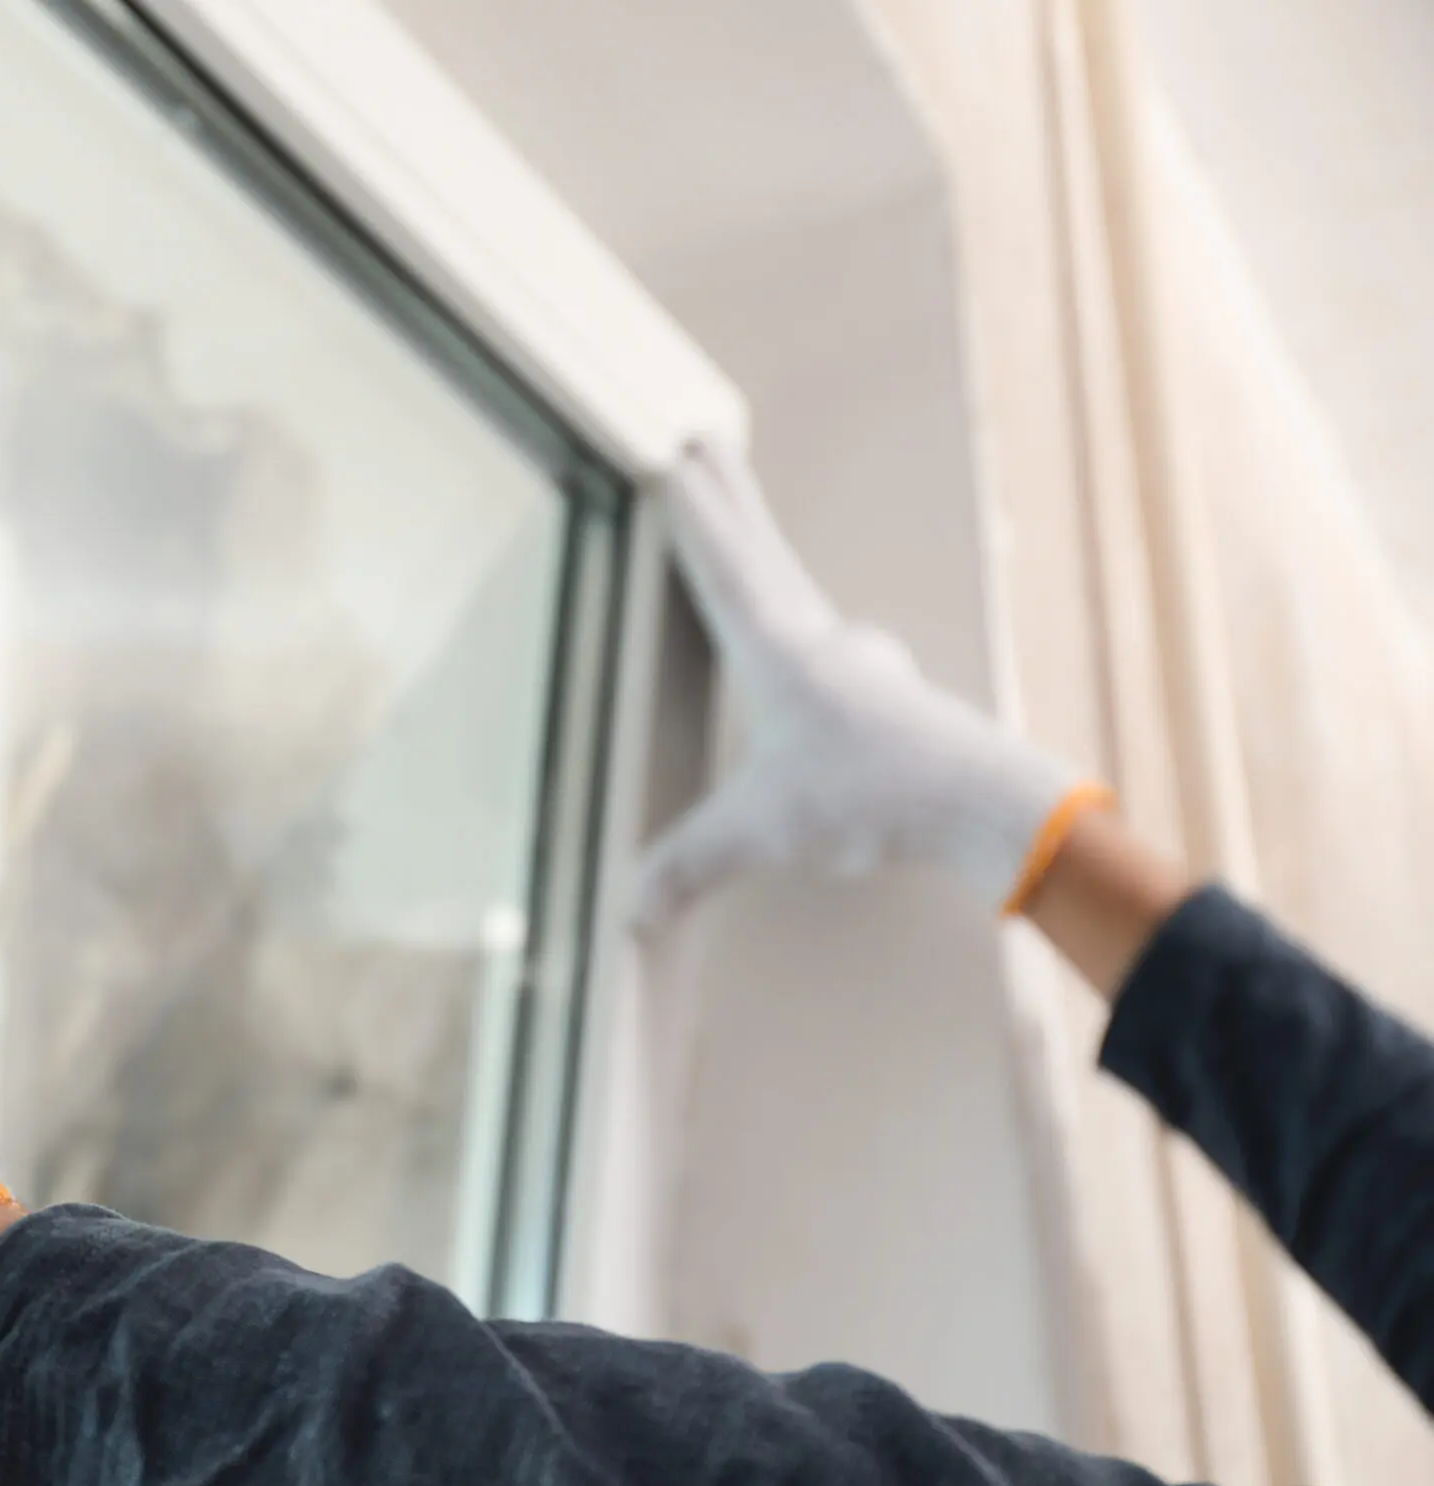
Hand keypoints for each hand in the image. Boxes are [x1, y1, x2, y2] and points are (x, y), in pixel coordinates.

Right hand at [634, 443, 1107, 928]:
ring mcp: (859, 663)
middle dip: (728, 500)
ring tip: (743, 538)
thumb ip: (690, 864)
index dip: (693, 514)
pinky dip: (796, 620)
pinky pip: (823, 641)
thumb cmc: (875, 794)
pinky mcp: (885, 696)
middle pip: (762, 552)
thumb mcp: (762, 832)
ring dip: (764, 554)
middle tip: (706, 444)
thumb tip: (631, 908)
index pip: (721, 566)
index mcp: (778, 649)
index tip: (673, 459)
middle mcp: (819, 640)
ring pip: (794, 590)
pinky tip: (806, 649)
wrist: (986, 805)